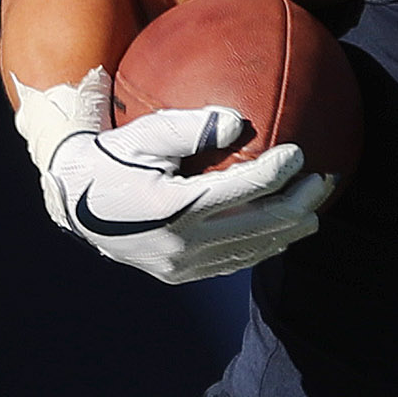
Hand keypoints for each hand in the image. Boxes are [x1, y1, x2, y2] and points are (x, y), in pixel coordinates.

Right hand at [38, 106, 332, 283]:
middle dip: (301, 202)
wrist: (73, 205)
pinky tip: (284, 228)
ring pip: (253, 250)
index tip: (300, 153)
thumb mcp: (142, 134)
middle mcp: (181, 244)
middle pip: (261, 225)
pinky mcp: (181, 275)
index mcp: (174, 208)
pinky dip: (264, 245)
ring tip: (316, 205)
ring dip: (290, 228)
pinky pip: (234, 262)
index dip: (278, 172)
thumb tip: (238, 120)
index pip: (244, 190)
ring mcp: (182, 266)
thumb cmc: (111, 158)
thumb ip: (189, 127)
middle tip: (325, 179)